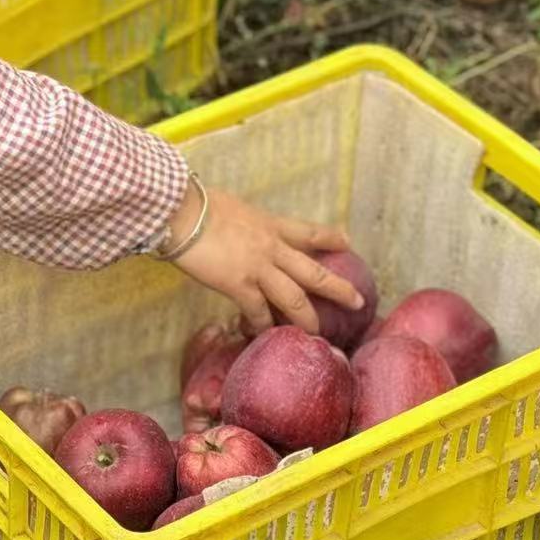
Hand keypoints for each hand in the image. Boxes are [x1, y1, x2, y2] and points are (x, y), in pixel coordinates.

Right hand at [165, 184, 363, 334]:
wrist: (181, 212)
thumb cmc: (197, 204)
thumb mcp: (232, 207)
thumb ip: (243, 222)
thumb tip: (238, 225)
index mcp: (269, 223)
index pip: (308, 231)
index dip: (330, 237)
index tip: (347, 242)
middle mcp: (271, 247)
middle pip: (313, 272)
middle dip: (338, 288)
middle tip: (357, 301)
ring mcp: (258, 268)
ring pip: (294, 299)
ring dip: (307, 319)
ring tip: (317, 335)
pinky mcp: (239, 285)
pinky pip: (258, 313)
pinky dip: (262, 326)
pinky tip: (263, 336)